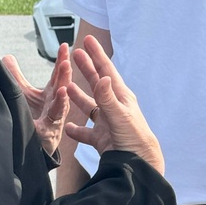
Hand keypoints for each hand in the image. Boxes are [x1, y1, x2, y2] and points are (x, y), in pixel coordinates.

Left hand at [2, 45, 70, 156]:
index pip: (57, 75)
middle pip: (62, 84)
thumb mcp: (23, 94)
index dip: (61, 60)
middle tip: (67, 55)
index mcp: (52, 95)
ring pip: (61, 100)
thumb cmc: (32, 119)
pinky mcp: (47, 131)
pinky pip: (54, 118)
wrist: (32, 149)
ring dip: (64, 84)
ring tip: (66, 69)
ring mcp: (54, 118)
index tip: (64, 45)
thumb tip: (8, 57)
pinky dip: (58, 106)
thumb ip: (16, 76)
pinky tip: (61, 95)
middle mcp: (56, 104)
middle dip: (65, 70)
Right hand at [64, 36, 164, 173]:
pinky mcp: (102, 139)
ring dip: (78, 97)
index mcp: (120, 97)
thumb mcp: (119, 116)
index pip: (106, 71)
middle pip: (96, 83)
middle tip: (75, 53)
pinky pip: (86, 133)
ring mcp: (107, 122)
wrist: (139, 164)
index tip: (87, 40)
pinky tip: (68, 128)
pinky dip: (77, 130)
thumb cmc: (134, 138)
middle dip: (86, 68)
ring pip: (89, 106)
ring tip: (67, 86)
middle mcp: (113, 107)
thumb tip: (102, 77)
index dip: (96, 55)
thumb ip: (108, 99)